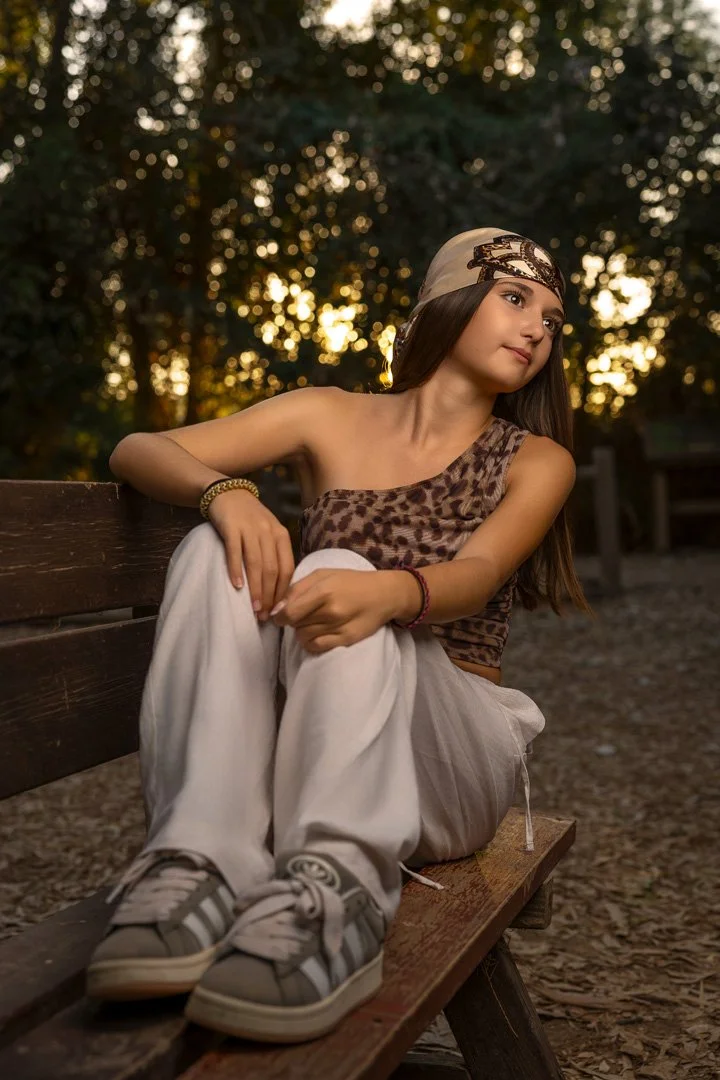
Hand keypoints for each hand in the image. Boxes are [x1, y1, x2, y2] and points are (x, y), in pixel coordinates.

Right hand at [207, 487, 294, 618]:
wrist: (228, 493)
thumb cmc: (250, 518)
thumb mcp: (268, 532)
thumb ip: (275, 554)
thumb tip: (279, 589)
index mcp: (281, 535)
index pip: (287, 569)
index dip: (283, 592)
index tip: (279, 611)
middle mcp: (268, 532)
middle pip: (272, 570)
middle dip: (269, 596)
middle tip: (265, 617)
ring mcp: (250, 529)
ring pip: (256, 564)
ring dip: (255, 589)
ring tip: (254, 609)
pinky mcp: (231, 527)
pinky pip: (234, 552)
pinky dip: (236, 570)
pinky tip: (237, 587)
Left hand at [270, 568, 393, 653]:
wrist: (383, 594)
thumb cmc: (350, 581)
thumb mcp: (323, 574)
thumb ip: (298, 588)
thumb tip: (277, 609)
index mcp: (323, 590)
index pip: (289, 612)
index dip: (279, 616)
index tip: (280, 615)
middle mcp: (331, 610)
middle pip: (295, 625)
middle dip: (293, 621)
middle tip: (302, 614)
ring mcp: (339, 627)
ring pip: (303, 637)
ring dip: (302, 631)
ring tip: (312, 622)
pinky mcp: (346, 640)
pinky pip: (316, 647)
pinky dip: (310, 642)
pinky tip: (316, 633)